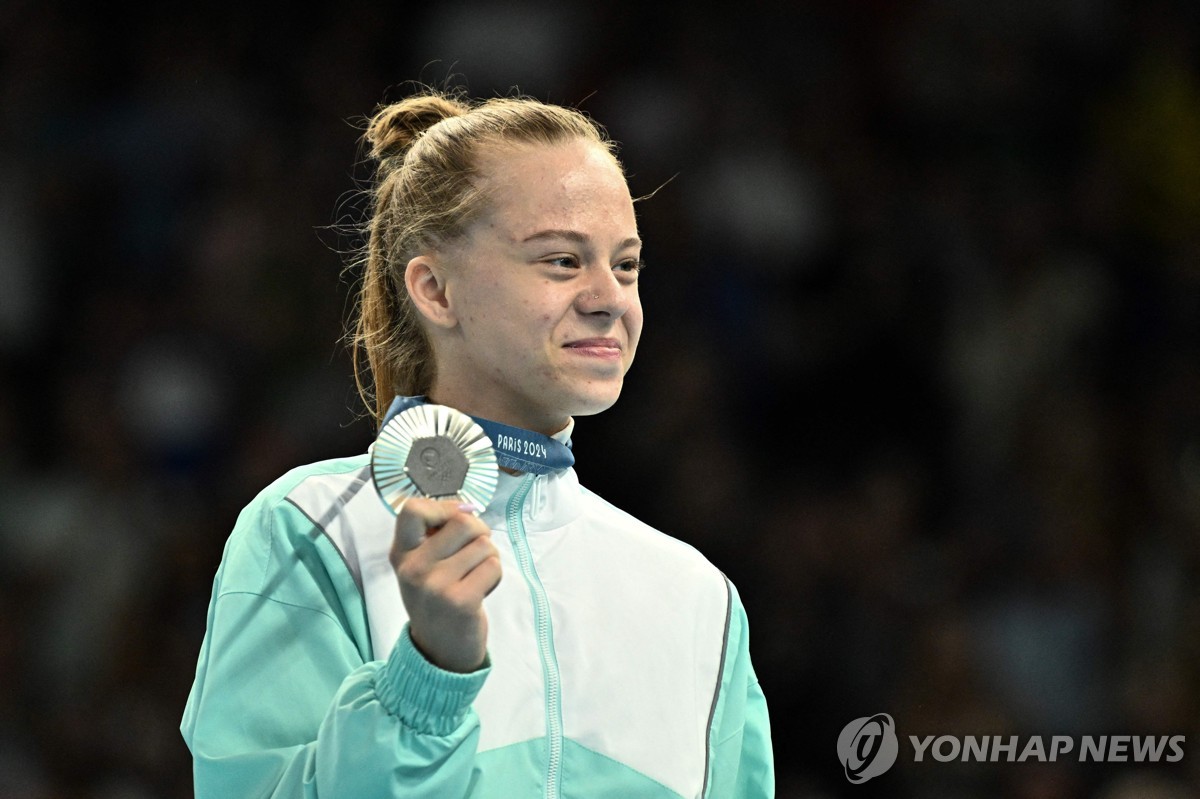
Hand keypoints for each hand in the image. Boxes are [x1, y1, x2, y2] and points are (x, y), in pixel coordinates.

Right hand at [390, 498, 500, 672]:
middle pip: (463, 522)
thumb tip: (468, 507)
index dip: (443, 507)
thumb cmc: (438, 599)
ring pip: (484, 544)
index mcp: (401, 554)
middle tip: (475, 554)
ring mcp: (435, 585)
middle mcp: (413, 568)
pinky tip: (481, 591)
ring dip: (489, 558)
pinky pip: (493, 566)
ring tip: (475, 578)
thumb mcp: (421, 567)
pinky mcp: (461, 601)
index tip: (456, 519)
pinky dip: (495, 576)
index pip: (412, 509)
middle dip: (479, 533)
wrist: (440, 652)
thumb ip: (436, 536)